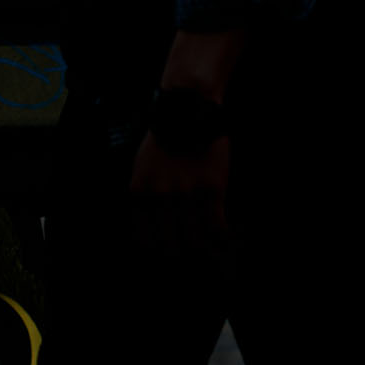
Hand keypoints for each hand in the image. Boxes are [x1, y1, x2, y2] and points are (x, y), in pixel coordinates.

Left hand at [129, 123, 229, 262]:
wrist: (189, 109)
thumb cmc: (164, 138)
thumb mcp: (141, 166)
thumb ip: (142, 196)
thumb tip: (146, 228)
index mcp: (140, 193)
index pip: (144, 240)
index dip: (156, 252)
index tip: (165, 254)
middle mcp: (161, 197)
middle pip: (170, 246)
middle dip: (179, 254)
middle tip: (187, 255)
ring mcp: (187, 193)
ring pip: (195, 240)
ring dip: (201, 249)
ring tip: (207, 250)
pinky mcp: (212, 188)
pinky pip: (216, 225)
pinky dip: (221, 236)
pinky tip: (224, 237)